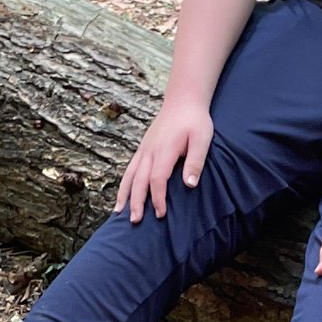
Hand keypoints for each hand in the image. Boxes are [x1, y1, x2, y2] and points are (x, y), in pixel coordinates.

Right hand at [115, 98, 212, 222]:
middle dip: (136, 202)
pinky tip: (122, 195)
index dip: (158, 198)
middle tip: (135, 221)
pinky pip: (129, 169)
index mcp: (164, 150)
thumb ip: (196, 161)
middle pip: (139, 180)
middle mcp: (150, 151)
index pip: (157, 179)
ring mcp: (143, 150)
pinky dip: (124, 184)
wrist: (182, 100)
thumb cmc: (195, 121)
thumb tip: (190, 185)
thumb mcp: (202, 138)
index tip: (161, 214)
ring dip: (124, 195)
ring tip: (119, 213)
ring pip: (130, 175)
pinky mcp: (142, 149)